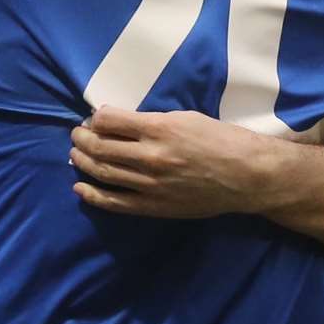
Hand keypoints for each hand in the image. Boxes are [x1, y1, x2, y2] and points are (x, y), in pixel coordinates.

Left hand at [69, 107, 276, 217]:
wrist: (247, 176)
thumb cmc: (220, 140)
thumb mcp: (185, 117)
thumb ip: (150, 121)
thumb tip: (118, 123)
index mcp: (159, 129)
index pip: (108, 120)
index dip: (95, 117)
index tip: (94, 118)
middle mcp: (150, 156)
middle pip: (99, 145)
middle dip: (81, 137)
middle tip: (77, 134)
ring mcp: (150, 184)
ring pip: (103, 172)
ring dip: (83, 161)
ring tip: (76, 154)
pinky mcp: (154, 207)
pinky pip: (115, 202)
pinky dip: (93, 195)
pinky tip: (81, 187)